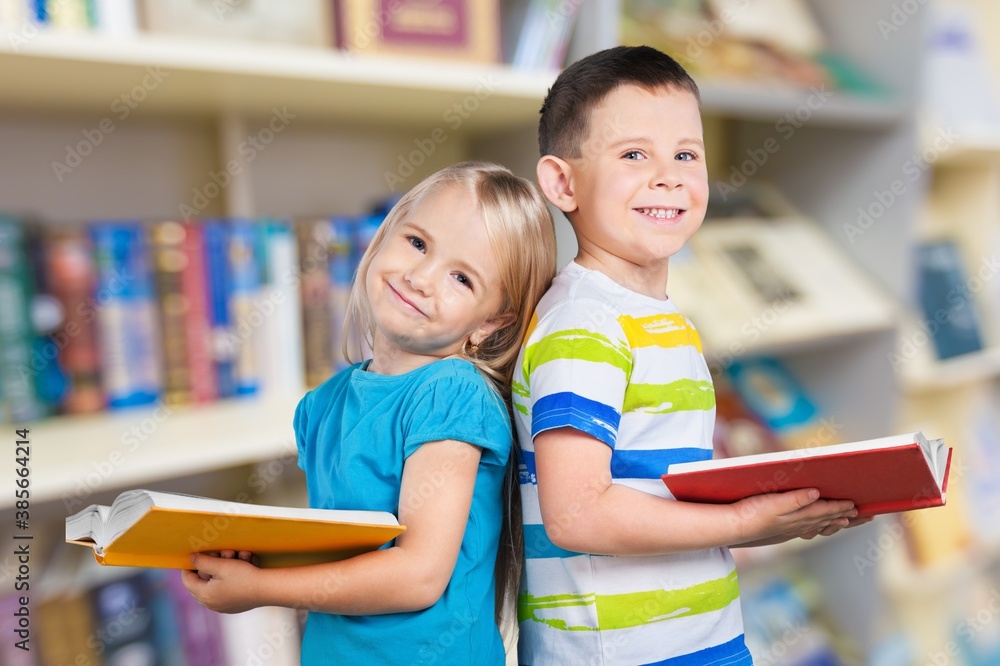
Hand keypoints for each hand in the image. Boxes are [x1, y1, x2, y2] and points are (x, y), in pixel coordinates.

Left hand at [181, 551, 263, 613]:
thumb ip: (203, 561)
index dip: (188, 566)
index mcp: (204, 595)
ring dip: (220, 572)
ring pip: (213, 587)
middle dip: (208, 567)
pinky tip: (238, 571)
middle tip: (218, 555)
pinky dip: (227, 581)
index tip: (195, 556)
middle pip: (200, 583)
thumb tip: (191, 558)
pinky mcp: (233, 606)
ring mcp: (222, 607)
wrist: (266, 589)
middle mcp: (211, 604)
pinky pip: (223, 592)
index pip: (187, 580)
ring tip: (234, 558)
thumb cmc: (243, 577)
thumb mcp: (221, 565)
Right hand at [730, 488, 857, 544]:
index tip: (857, 505)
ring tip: (848, 521)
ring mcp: (791, 528)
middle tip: (866, 516)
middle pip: (828, 521)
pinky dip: (819, 527)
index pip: (825, 511)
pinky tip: (818, 527)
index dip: (841, 507)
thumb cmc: (751, 513)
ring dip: (836, 523)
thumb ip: (795, 499)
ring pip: (820, 526)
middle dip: (847, 517)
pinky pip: (808, 529)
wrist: (734, 527)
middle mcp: (798, 524)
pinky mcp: (783, 529)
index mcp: (798, 516)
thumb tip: (816, 493)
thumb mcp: (772, 503)